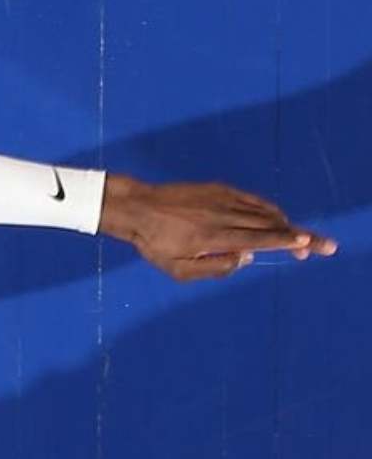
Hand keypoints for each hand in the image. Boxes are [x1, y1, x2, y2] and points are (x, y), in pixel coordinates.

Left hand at [101, 175, 337, 281]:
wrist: (138, 208)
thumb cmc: (155, 244)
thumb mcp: (178, 270)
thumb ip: (215, 268)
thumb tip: (249, 258)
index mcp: (213, 237)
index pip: (259, 239)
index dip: (286, 242)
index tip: (307, 244)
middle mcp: (222, 215)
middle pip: (271, 224)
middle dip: (298, 236)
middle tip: (319, 247)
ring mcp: (222, 199)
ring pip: (264, 211)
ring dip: (286, 224)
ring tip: (298, 238)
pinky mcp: (220, 189)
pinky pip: (253, 199)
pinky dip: (269, 210)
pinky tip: (277, 219)